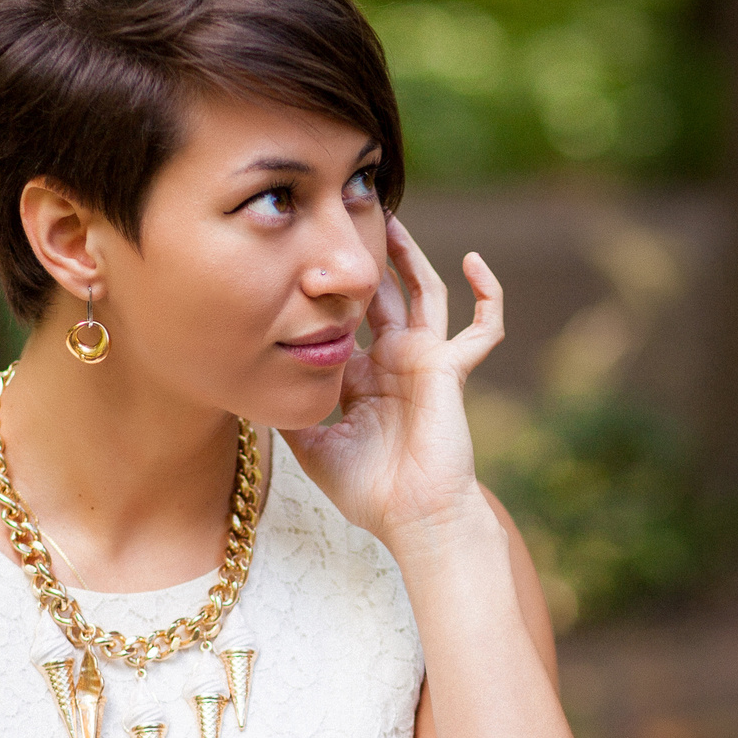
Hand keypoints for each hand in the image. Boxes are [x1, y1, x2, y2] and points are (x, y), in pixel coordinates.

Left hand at [286, 215, 503, 550]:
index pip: (349, 323)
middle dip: (368, 260)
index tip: (303, 263)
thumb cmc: (370, 492)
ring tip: (390, 219)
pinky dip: (488, 293)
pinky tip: (474, 260)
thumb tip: (249, 386)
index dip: (332, 295)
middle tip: (348, 218)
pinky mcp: (452, 369)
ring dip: (411, 257)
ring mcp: (428, 363)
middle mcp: (397, 363)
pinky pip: (483, 326)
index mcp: (366, 380)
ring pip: (425, 293)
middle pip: (384, 296)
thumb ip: (290, 411)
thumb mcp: (313, 447)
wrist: (414, 519)